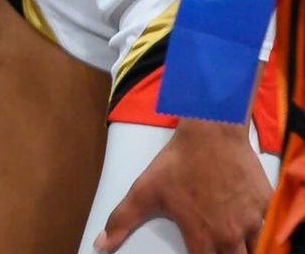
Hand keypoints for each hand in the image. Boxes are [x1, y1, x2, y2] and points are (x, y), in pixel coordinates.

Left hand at [94, 120, 271, 253]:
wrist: (211, 130)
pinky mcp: (266, 205)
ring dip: (247, 250)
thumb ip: (122, 219)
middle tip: (217, 248)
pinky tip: (253, 229)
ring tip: (234, 243)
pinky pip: (271, 228)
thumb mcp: (144, 189)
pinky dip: (264, 232)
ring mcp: (252, 221)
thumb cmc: (178, 160)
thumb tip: (101, 245)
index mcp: (201, 237)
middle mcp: (229, 235)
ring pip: (257, 251)